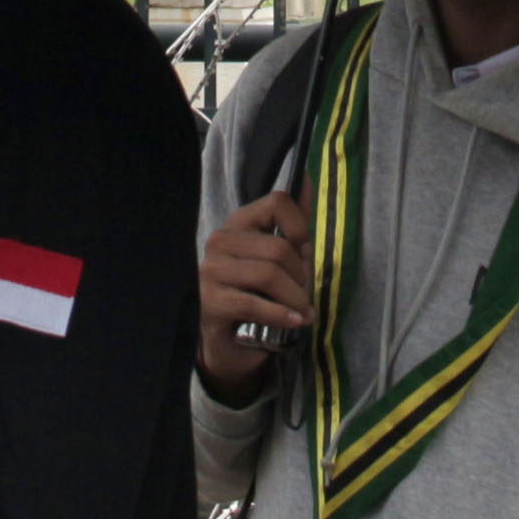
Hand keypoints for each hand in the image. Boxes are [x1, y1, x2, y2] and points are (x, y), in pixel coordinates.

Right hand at [196, 189, 311, 401]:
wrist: (227, 339)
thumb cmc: (256, 291)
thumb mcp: (279, 256)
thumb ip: (294, 222)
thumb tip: (308, 179)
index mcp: (239, 223)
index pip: (277, 202)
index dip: (300, 227)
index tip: (304, 251)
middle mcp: (221, 241)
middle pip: (278, 247)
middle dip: (301, 275)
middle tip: (304, 294)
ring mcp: (211, 272)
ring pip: (268, 275)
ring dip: (295, 299)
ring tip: (302, 312)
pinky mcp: (210, 302)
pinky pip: (254, 304)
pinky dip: (281, 315)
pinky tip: (294, 322)